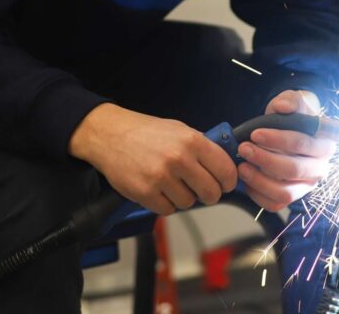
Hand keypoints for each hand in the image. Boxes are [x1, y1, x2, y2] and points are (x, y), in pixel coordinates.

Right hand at [69, 103, 237, 215]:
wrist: (110, 135)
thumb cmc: (145, 132)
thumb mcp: (179, 129)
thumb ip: (202, 147)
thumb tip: (225, 165)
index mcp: (192, 141)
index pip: (226, 170)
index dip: (228, 181)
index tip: (225, 184)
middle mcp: (179, 158)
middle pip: (211, 193)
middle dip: (209, 195)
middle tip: (201, 190)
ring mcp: (162, 177)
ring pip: (189, 203)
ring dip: (183, 197)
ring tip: (170, 183)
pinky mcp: (146, 193)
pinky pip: (168, 210)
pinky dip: (165, 203)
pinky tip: (157, 189)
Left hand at [238, 90, 335, 211]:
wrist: (282, 133)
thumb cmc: (289, 118)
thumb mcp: (290, 102)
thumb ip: (290, 101)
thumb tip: (283, 106)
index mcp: (325, 143)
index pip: (307, 143)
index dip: (281, 140)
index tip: (256, 134)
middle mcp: (321, 167)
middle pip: (294, 169)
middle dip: (264, 159)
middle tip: (243, 147)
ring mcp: (307, 185)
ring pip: (285, 192)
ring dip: (259, 180)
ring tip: (242, 166)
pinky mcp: (293, 198)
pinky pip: (275, 204)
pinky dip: (257, 194)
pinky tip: (246, 178)